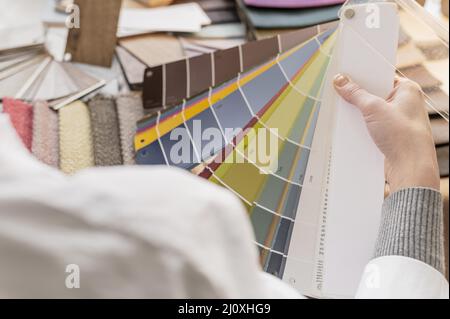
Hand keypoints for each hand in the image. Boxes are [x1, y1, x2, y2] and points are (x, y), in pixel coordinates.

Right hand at [333, 74, 439, 192]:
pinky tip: (350, 127)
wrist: (410, 168)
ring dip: (358, 113)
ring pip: (371, 111)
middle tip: (340, 92)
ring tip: (343, 111)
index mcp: (407, 90)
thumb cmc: (403, 136)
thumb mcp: (374, 109)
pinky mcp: (390, 135)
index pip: (380, 76)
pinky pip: (372, 125)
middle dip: (357, 96)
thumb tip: (341, 80)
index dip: (362, 76)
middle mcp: (404, 103)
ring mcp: (397, 120)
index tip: (345, 75)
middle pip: (374, 94)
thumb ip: (356, 93)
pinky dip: (361, 125)